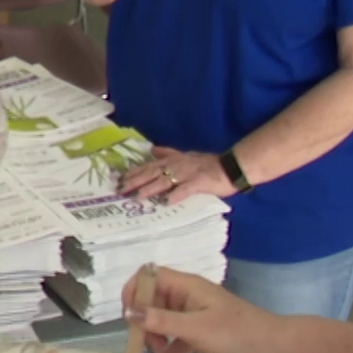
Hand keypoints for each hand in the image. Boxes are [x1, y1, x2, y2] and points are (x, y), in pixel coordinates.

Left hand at [120, 147, 235, 204]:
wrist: (232, 167)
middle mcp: (178, 165)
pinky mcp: (200, 183)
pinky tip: (166, 202)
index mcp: (174, 160)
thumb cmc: (209, 164)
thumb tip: (152, 149)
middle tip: (122, 189)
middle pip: (153, 173)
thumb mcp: (186, 155)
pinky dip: (176, 195)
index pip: (151, 165)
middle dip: (136, 181)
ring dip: (151, 188)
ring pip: (165, 181)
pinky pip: (186, 190)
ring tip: (138, 196)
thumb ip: (169, 153)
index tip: (121, 178)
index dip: (136, 172)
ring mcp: (188, 174)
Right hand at [123, 267, 281, 352]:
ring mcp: (194, 316)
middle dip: (143, 320)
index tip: (128, 315)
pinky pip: (176, 338)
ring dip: (155, 337)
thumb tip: (127, 312)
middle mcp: (188, 297)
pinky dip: (169, 349)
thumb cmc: (233, 332)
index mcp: (187, 286)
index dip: (135, 290)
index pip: (151, 276)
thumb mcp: (193, 327)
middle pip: (153, 300)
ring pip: (163, 321)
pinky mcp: (200, 334)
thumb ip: (160, 320)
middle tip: (141, 342)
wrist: (269, 349)